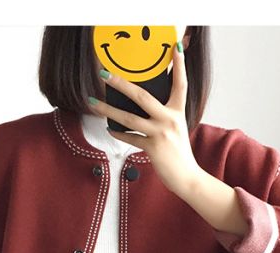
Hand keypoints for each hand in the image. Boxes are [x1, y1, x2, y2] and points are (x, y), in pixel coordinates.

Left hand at [87, 43, 201, 197]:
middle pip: (142, 96)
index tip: (176, 47)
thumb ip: (163, 115)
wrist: (187, 177)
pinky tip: (109, 129)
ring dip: (108, 109)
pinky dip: (118, 133)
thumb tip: (140, 103)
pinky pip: (130, 137)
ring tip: (93, 102)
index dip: (179, 65)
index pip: (180, 84)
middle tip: (105, 74)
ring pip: (129, 118)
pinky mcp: (152, 147)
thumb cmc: (179, 153)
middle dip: (121, 83)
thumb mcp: (176, 128)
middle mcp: (170, 119)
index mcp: (177, 112)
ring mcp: (161, 133)